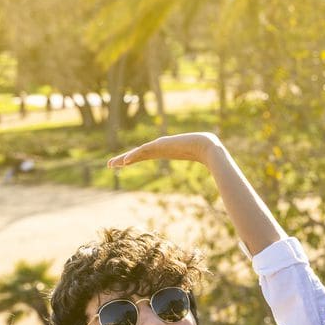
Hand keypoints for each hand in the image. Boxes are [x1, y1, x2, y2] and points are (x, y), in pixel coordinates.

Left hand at [107, 132, 227, 169]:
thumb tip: (215, 179)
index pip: (144, 155)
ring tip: (110, 165)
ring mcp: (160, 145)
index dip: (132, 158)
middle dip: (122, 159)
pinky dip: (133, 157)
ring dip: (123, 159)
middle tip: (109, 165)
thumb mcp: (199, 163)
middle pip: (137, 154)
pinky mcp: (160, 145)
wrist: (210, 147)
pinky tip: (124, 162)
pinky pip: (143, 152)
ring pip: (136, 153)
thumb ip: (201, 169)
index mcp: (165, 151)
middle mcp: (159, 147)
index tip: (122, 163)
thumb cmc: (208, 155)